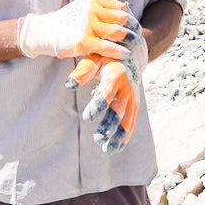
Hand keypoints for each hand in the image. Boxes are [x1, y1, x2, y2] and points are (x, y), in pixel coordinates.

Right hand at [17, 0, 138, 58]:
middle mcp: (92, 10)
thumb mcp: (82, 9)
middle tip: (139, 34)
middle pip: (122, 18)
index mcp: (93, 1)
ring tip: (136, 44)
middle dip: (134, 27)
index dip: (130, 16)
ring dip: (130, 39)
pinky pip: (108, 47)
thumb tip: (124, 10)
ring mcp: (88, 25)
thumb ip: (99, 9)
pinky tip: (126, 54)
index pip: (119, 6)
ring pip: (118, 31)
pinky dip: (119, 51)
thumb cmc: (66, 22)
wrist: (44, 31)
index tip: (135, 24)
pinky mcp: (85, 41)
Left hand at [69, 15, 146, 153]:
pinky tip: (116, 148)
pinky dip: (125, 136)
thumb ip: (83, 71)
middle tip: (97, 138)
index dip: (98, 105)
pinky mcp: (135, 105)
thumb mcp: (94, 58)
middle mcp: (127, 87)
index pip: (107, 92)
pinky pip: (132, 122)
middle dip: (109, 125)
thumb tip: (69, 84)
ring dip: (119, 135)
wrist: (131, 54)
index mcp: (116, 75)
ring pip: (128, 120)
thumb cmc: (107, 57)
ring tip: (107, 150)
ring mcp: (133, 97)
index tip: (87, 117)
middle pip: (119, 110)